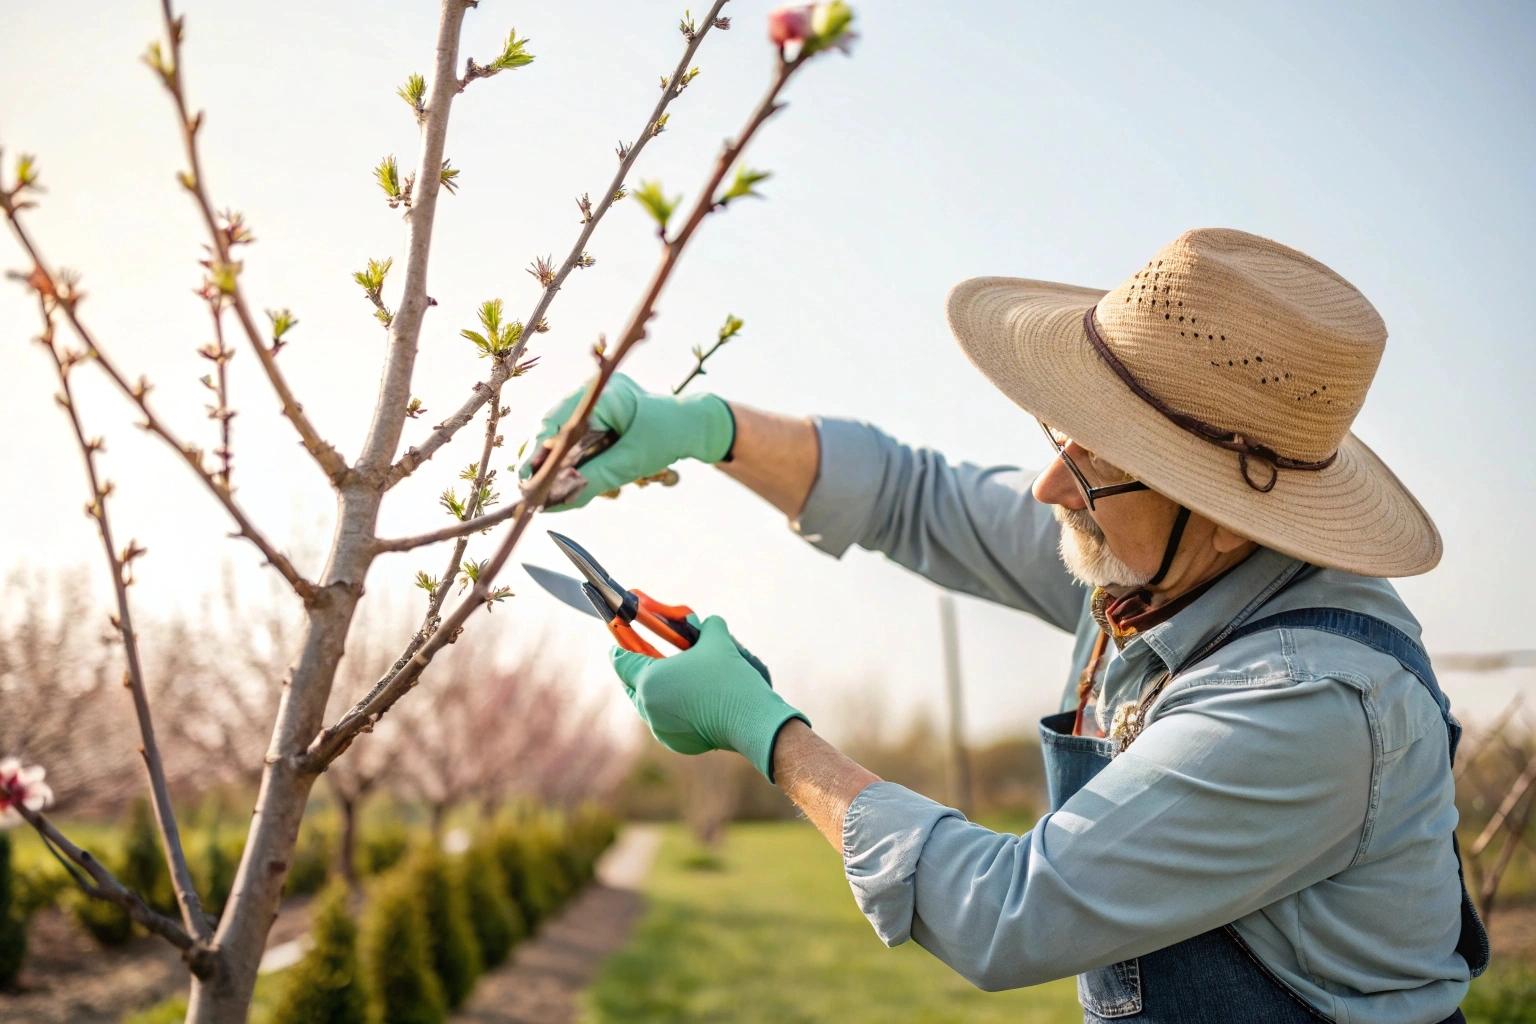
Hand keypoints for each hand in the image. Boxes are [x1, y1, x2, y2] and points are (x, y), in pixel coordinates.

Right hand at [521, 373, 734, 509]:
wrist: (695, 426)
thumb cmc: (669, 435)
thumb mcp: (632, 461)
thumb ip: (596, 480)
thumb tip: (557, 504)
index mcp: (602, 393)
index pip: (555, 419)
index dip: (536, 451)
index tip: (526, 478)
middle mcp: (592, 393)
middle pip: (552, 427)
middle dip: (542, 460)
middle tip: (532, 490)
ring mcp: (594, 403)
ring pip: (561, 435)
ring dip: (556, 463)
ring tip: (547, 491)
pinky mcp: (598, 416)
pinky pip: (574, 439)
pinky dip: (571, 460)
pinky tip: (568, 481)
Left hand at [610, 615, 806, 780]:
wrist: (750, 719)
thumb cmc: (729, 678)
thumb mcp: (717, 641)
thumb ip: (707, 626)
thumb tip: (705, 623)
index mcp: (649, 679)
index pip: (622, 662)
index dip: (621, 647)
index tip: (620, 641)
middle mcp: (648, 706)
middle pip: (631, 684)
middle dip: (637, 670)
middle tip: (646, 657)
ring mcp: (660, 728)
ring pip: (648, 704)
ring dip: (655, 690)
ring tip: (671, 677)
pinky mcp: (674, 742)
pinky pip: (664, 721)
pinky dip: (670, 709)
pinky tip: (685, 699)